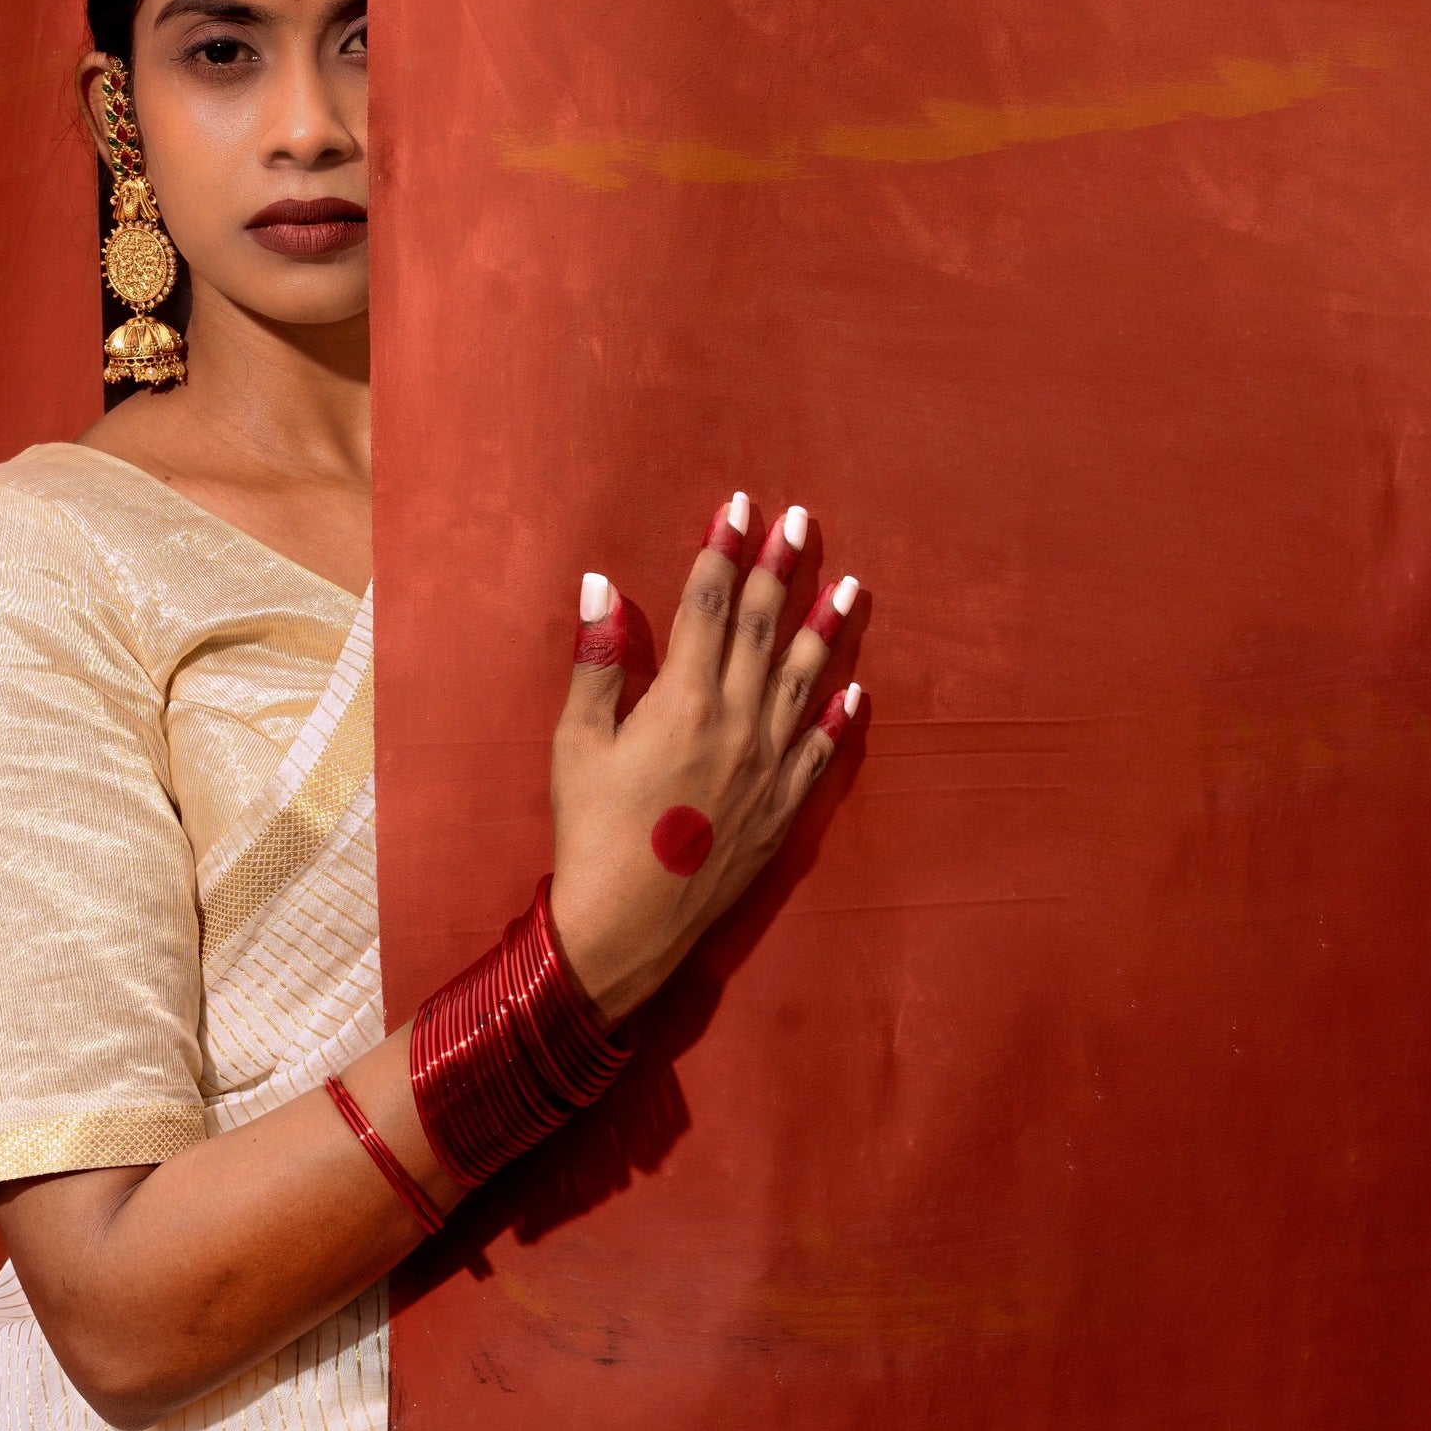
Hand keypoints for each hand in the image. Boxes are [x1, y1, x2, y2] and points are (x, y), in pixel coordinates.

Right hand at [544, 498, 866, 1024]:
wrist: (630, 923)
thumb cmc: (590, 829)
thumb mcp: (576, 742)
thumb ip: (597, 662)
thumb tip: (600, 587)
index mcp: (683, 699)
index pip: (708, 605)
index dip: (722, 552)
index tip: (737, 507)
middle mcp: (737, 722)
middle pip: (763, 628)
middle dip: (781, 569)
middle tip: (800, 521)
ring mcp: (768, 765)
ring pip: (804, 680)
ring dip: (828, 629)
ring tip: (852, 585)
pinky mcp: (783, 808)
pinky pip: (821, 752)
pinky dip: (839, 717)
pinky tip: (854, 690)